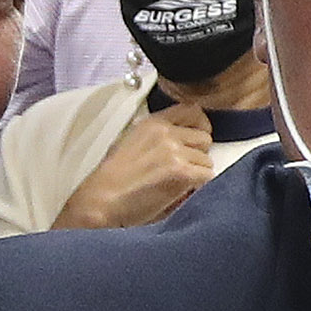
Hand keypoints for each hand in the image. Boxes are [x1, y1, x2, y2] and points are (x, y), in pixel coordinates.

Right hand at [57, 101, 215, 230]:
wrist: (103, 199)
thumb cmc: (113, 180)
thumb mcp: (131, 142)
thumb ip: (157, 137)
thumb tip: (183, 143)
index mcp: (152, 123)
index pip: (192, 111)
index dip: (200, 126)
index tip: (196, 140)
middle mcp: (165, 133)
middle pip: (205, 138)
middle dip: (198, 155)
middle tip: (183, 170)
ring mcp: (174, 152)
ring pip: (207, 161)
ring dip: (197, 175)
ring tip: (176, 185)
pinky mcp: (182, 173)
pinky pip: (207, 177)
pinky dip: (198, 188)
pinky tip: (179, 193)